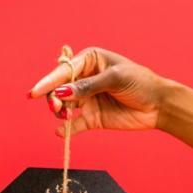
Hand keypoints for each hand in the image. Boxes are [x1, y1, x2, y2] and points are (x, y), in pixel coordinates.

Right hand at [28, 47, 168, 136]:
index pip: (64, 70)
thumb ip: (88, 86)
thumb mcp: (115, 79)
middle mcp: (85, 79)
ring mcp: (87, 99)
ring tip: (67, 115)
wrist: (159, 105)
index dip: (48, 81)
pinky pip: (73, 124)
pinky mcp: (92, 118)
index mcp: (90, 61)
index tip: (34, 92)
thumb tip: (62, 92)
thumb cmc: (140, 83)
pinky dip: (65, 128)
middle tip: (57, 107)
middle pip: (58, 88)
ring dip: (60, 111)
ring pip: (63, 106)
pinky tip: (60, 132)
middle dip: (53, 98)